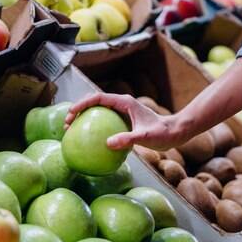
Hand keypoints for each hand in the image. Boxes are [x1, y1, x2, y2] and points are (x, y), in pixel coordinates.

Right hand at [64, 93, 187, 150]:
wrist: (175, 133)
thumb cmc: (162, 133)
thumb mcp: (144, 137)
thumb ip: (127, 139)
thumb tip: (108, 143)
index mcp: (124, 102)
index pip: (98, 98)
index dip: (82, 104)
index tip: (71, 113)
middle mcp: (121, 104)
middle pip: (94, 103)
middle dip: (78, 110)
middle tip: (66, 125)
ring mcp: (122, 112)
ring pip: (97, 112)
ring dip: (84, 119)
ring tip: (72, 132)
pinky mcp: (124, 121)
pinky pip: (104, 122)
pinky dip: (93, 128)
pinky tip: (89, 143)